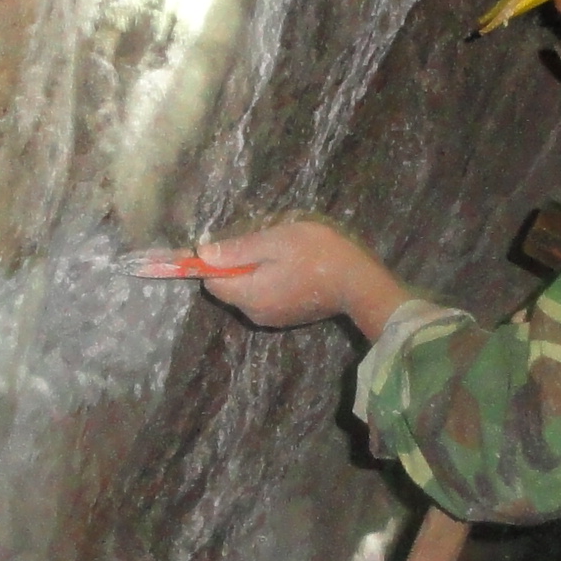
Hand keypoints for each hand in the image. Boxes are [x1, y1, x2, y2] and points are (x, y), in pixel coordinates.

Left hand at [167, 219, 408, 335]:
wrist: (358, 283)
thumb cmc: (316, 254)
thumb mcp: (275, 241)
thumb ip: (237, 249)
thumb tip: (202, 254)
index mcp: (247, 294)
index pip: (211, 281)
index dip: (212, 261)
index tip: (227, 243)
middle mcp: (254, 312)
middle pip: (229, 288)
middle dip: (237, 267)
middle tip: (262, 244)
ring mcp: (272, 318)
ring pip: (247, 293)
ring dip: (255, 274)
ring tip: (280, 254)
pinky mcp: (288, 318)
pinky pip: (265, 299)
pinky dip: (269, 284)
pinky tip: (291, 269)